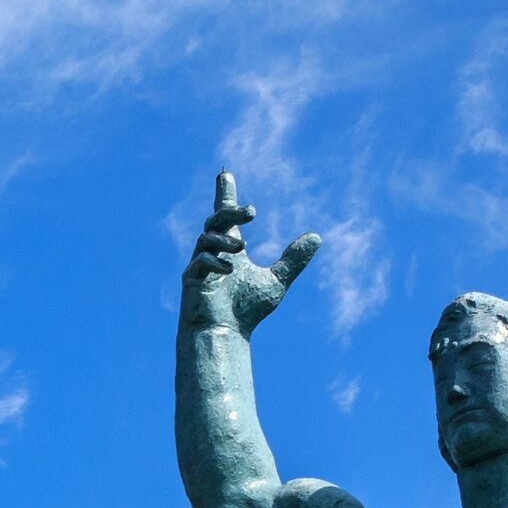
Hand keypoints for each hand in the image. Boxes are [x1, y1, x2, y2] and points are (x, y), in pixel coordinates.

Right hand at [184, 170, 320, 337]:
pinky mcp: (190, 280)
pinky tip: (230, 271)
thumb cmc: (246, 311)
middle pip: (216, 220)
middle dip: (232, 212)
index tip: (225, 173)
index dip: (225, 193)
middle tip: (253, 212)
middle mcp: (212, 252)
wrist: (225, 335)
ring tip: (243, 249)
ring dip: (225, 239)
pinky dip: (215, 263)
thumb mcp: (276, 280)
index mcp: (229, 248)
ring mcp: (198, 265)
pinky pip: (199, 262)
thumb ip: (293, 259)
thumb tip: (317, 236)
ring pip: (206, 238)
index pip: (225, 215)